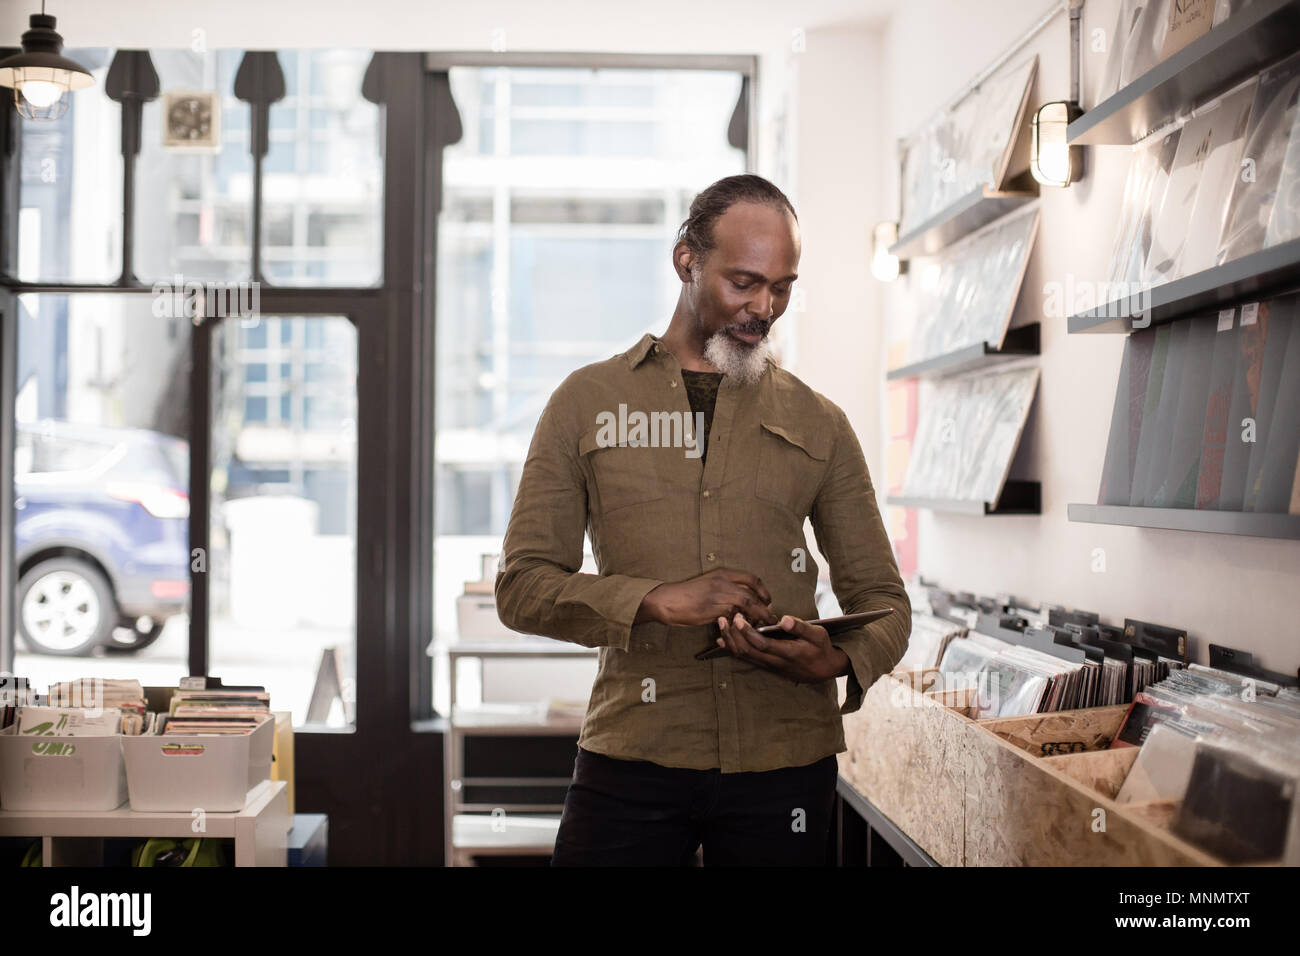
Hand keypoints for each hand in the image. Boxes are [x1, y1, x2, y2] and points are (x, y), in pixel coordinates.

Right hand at [636, 568, 776, 626]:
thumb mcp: (709, 584)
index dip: (764, 591)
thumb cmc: (686, 594)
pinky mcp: (714, 609)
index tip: (768, 601)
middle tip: (768, 617)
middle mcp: (723, 582)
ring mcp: (719, 595)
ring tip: (760, 626)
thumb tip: (743, 602)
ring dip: (756, 617)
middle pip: (753, 594)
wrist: (668, 600)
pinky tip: (742, 630)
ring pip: (747, 606)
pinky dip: (741, 624)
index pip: (752, 579)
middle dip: (764, 608)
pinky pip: (734, 617)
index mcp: (723, 573)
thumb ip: (726, 589)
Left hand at [714, 613, 849, 683]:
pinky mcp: (767, 666)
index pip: (762, 644)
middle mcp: (775, 662)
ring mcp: (770, 665)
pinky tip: (724, 639)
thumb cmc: (821, 648)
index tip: (738, 618)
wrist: (825, 670)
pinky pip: (746, 658)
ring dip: (730, 641)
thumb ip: (800, 627)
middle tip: (725, 618)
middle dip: (733, 635)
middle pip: (747, 651)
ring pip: (744, 656)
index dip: (747, 633)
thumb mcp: (818, 634)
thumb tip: (784, 619)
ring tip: (722, 624)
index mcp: (788, 653)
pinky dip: (733, 648)